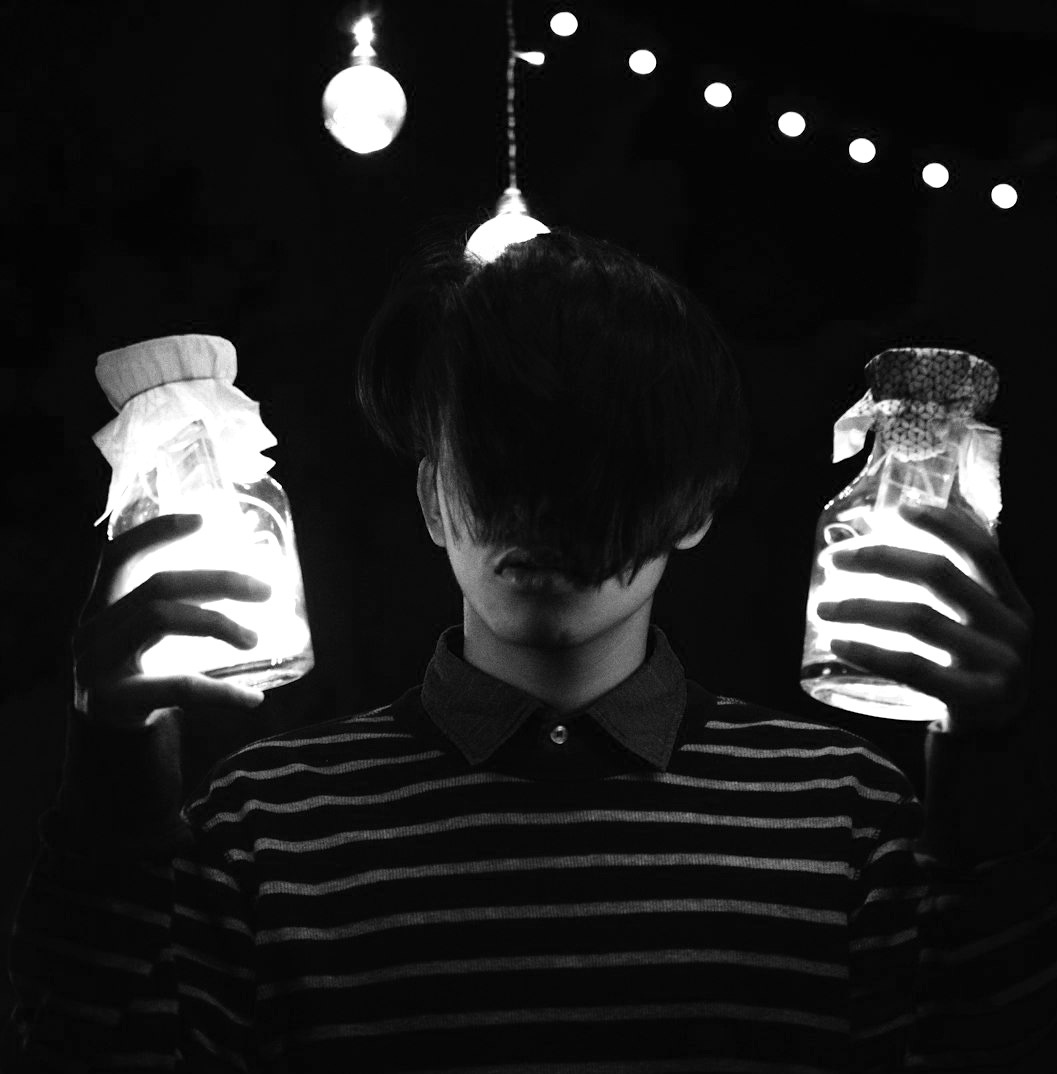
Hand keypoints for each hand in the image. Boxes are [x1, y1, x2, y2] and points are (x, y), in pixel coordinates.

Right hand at [72, 513, 272, 730]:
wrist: (107, 749)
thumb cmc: (142, 681)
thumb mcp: (147, 642)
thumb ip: (176, 611)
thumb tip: (254, 585)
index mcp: (102, 608)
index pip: (118, 556)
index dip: (157, 532)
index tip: (204, 519)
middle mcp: (92, 630)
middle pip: (157, 586)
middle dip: (217, 581)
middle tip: (266, 591)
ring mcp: (97, 665)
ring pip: (160, 619)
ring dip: (219, 624)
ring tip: (255, 639)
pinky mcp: (113, 701)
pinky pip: (176, 686)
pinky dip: (222, 693)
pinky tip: (252, 699)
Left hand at [817, 501, 1033, 737]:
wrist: (991, 749)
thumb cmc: (966, 677)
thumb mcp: (974, 633)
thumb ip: (947, 597)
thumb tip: (875, 547)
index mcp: (1013, 603)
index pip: (982, 550)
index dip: (943, 524)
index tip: (899, 509)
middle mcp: (1013, 629)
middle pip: (939, 576)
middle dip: (880, 559)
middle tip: (833, 560)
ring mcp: (999, 665)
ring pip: (917, 618)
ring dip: (860, 606)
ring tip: (822, 607)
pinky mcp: (976, 700)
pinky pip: (912, 666)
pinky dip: (870, 651)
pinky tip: (838, 643)